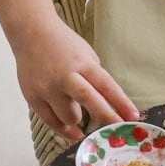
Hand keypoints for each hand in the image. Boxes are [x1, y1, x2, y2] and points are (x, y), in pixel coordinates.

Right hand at [14, 14, 139, 141]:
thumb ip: (94, 77)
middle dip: (106, 117)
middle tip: (117, 129)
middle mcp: (66, 76)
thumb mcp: (86, 54)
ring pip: (70, 117)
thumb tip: (106, 104)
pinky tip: (74, 132)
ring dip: (78, 119)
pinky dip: (64, 129)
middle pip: (90, 101)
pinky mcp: (33, 97)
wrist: (31, 33)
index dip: (121, 103)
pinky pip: (51, 121)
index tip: (133, 117)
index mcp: (83, 63)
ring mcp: (48, 88)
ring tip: (79, 113)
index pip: (107, 85)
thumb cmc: (63, 44)